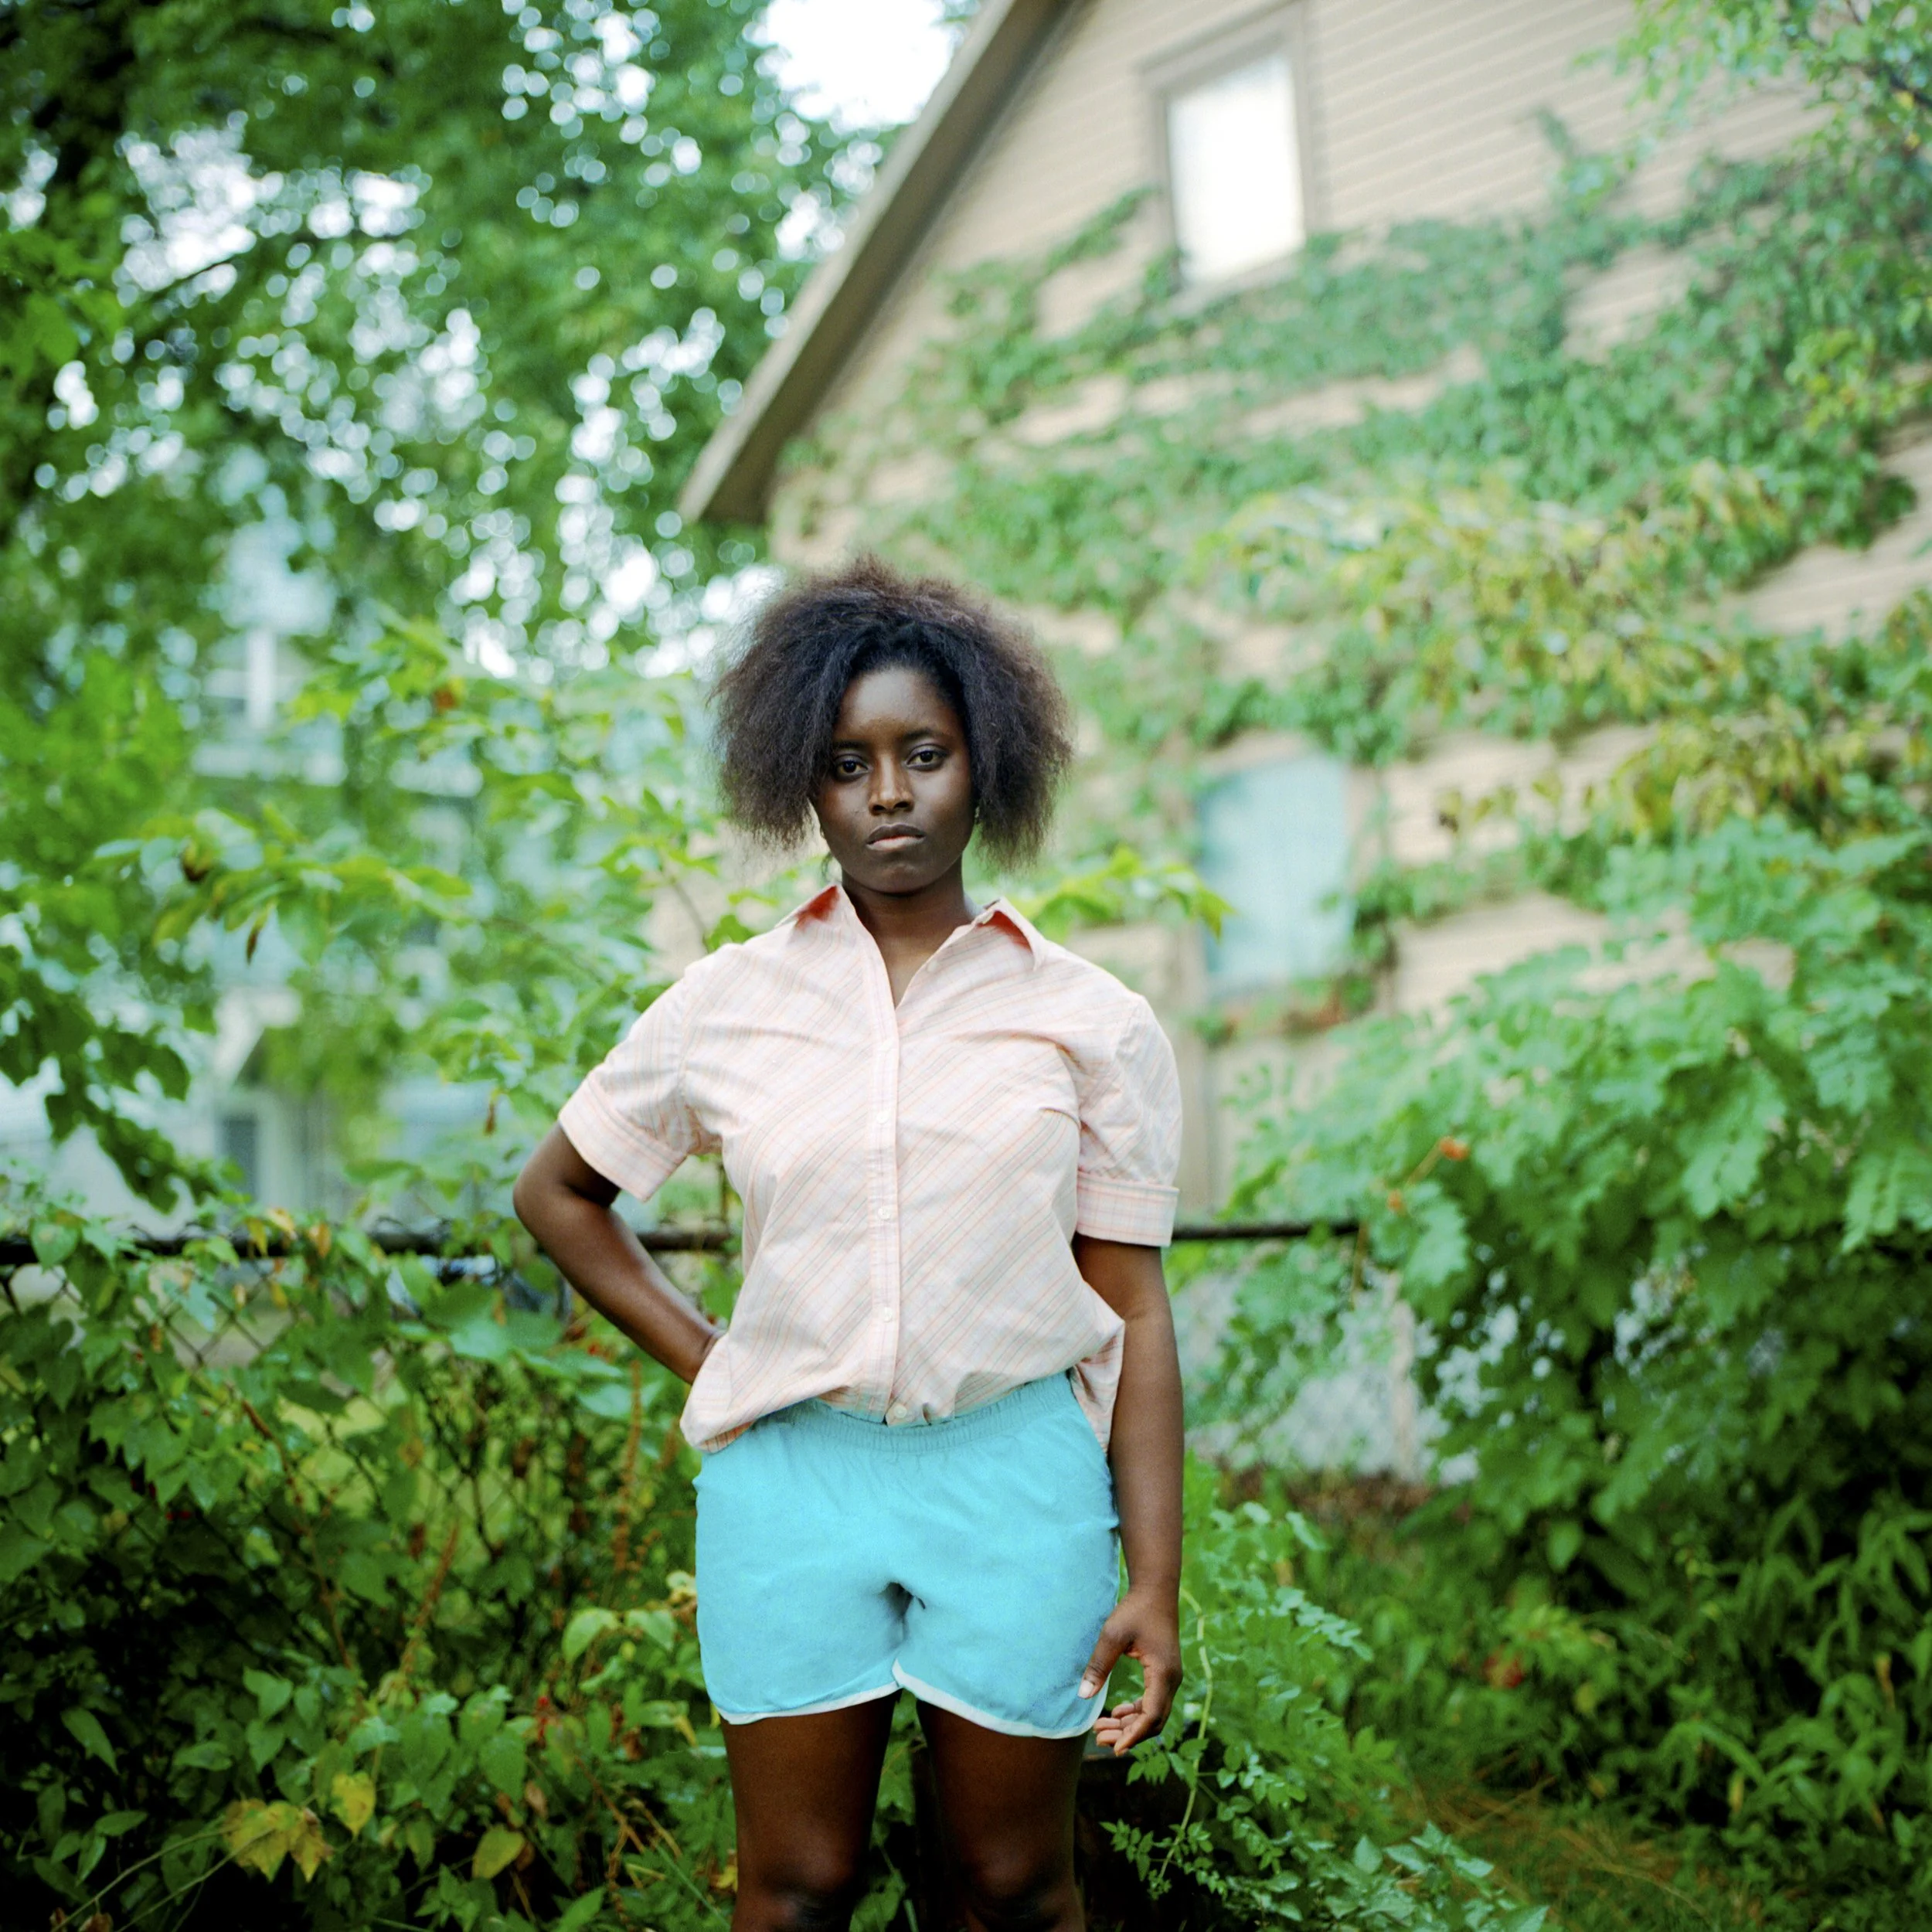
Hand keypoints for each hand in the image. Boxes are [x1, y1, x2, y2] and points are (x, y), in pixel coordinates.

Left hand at [1080, 1585, 1180, 1754]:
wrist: (1155, 1591)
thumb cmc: (1135, 1610)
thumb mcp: (1112, 1635)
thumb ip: (1099, 1665)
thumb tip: (1083, 1696)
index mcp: (1163, 1673)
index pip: (1151, 1716)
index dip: (1133, 1735)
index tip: (1114, 1748)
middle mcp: (1171, 1680)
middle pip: (1153, 1721)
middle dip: (1127, 1734)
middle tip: (1099, 1738)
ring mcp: (1170, 1678)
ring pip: (1153, 1714)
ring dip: (1130, 1724)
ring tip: (1102, 1728)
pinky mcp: (1164, 1674)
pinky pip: (1153, 1702)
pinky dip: (1135, 1712)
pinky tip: (1117, 1712)